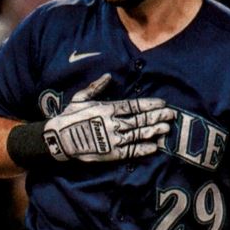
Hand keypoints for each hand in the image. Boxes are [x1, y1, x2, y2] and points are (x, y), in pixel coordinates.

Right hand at [43, 73, 175, 161]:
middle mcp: (113, 123)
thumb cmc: (68, 117)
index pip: (133, 106)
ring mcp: (113, 139)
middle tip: (171, 115)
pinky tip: (154, 147)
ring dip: (154, 132)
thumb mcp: (80, 98)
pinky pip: (130, 152)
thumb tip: (109, 76)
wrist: (58, 140)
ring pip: (138, 135)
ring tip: (166, 129)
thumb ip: (96, 87)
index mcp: (107, 109)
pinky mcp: (110, 154)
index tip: (162, 103)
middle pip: (140, 120)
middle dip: (157, 117)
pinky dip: (143, 150)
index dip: (149, 104)